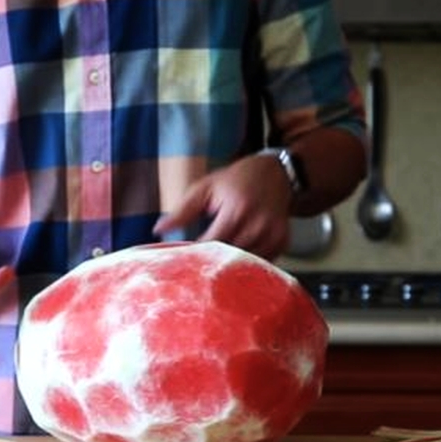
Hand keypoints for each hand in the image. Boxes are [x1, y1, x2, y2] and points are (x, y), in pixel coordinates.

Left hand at [153, 154, 292, 259]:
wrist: (276, 173)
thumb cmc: (236, 180)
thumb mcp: (206, 187)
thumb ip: (183, 210)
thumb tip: (158, 230)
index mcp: (236, 210)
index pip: (212, 244)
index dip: (197, 254)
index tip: (184, 260)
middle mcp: (257, 224)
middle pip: (229, 258)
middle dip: (212, 263)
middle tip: (197, 268)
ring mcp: (273, 235)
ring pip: (246, 264)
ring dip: (230, 267)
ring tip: (217, 266)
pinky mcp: (282, 242)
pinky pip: (261, 263)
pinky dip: (248, 264)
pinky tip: (238, 260)